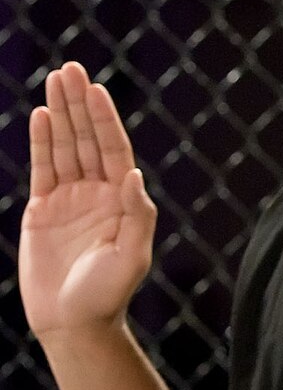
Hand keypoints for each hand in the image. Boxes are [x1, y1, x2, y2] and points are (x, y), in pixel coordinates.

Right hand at [21, 63, 156, 338]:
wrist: (75, 322)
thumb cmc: (109, 292)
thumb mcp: (131, 254)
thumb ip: (135, 214)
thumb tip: (131, 174)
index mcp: (122, 198)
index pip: (112, 148)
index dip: (103, 118)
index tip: (95, 88)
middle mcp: (97, 192)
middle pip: (86, 139)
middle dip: (79, 103)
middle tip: (70, 68)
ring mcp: (69, 199)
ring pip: (64, 147)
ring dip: (60, 114)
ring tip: (54, 80)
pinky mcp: (42, 211)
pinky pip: (42, 169)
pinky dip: (41, 143)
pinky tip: (41, 116)